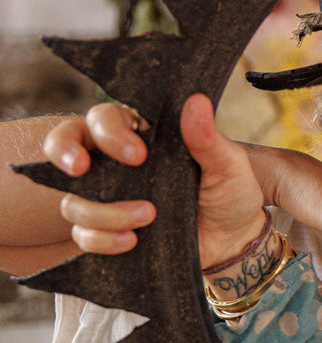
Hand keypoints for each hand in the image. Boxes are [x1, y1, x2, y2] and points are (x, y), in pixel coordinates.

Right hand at [50, 95, 282, 267]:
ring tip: (149, 216)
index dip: (108, 132)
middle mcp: (115, 163)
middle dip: (65, 153)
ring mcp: (108, 198)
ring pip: (74, 199)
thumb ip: (208, 138)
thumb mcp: (228, 164)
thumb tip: (196, 101)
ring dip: (104, 211)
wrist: (235, 239)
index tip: (137, 154)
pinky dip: (102, 239)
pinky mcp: (109, 231)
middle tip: (82, 169)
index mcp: (142, 135)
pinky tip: (132, 241)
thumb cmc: (231, 192)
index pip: (103, 119)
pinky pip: (83, 235)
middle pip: (65, 145)